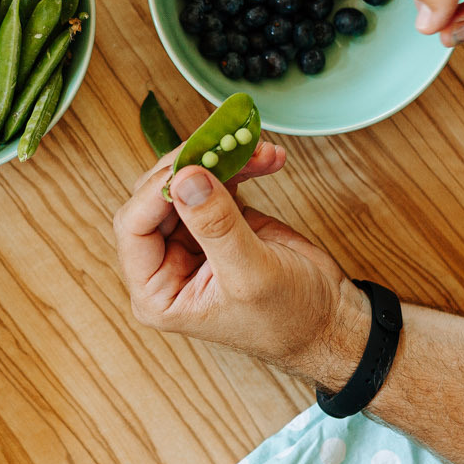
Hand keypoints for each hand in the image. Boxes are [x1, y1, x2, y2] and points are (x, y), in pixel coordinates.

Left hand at [113, 144, 358, 376]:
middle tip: (221, 143)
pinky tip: (266, 157)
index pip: (134, 229)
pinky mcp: (218, 221)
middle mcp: (167, 264)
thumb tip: (185, 179)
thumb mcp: (250, 276)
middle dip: (191, 166)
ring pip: (187, 182)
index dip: (157, 192)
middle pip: (157, 197)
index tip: (191, 166)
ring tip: (254, 147)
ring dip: (219, 158)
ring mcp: (192, 240)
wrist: (330, 321)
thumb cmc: (288, 319)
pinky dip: (239, 164)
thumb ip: (216, 226)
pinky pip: (216, 181)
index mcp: (158, 291)